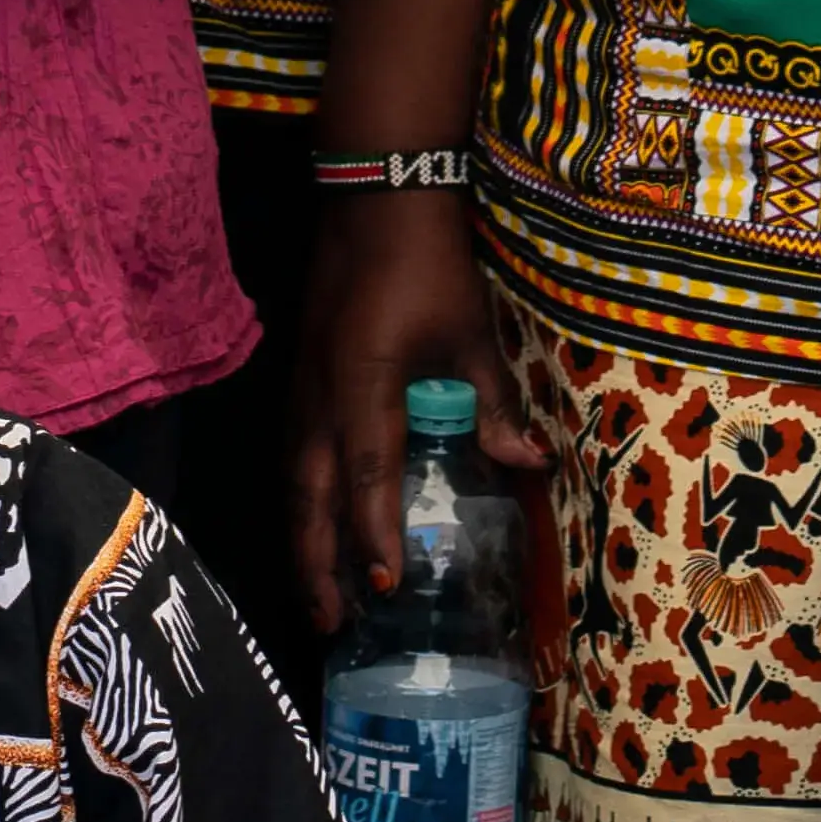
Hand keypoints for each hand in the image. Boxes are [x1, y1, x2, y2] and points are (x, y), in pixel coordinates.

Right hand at [291, 192, 537, 627]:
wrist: (373, 197)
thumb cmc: (427, 262)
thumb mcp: (470, 331)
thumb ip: (492, 402)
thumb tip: (528, 463)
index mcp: (363, 385)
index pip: (366, 476)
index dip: (375, 535)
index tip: (388, 587)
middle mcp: (320, 397)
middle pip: (308, 498)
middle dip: (318, 565)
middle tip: (332, 624)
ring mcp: (301, 389)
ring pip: (293, 484)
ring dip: (305, 543)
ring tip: (321, 597)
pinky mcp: (300, 382)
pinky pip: (293, 459)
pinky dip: (302, 505)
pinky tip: (316, 529)